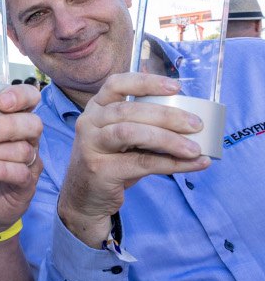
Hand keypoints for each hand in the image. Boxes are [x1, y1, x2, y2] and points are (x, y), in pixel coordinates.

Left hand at [0, 84, 42, 233]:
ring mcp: (28, 161)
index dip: (20, 95)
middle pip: (31, 123)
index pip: (28, 98)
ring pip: (22, 149)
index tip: (0, 100)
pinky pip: (19, 173)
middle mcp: (23, 138)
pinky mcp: (25, 184)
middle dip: (5, 125)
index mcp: (8, 120)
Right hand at [58, 72, 210, 247]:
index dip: (146, 82)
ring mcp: (91, 145)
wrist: (84, 198)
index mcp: (95, 108)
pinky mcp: (99, 169)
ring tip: (194, 148)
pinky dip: (171, 163)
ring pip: (131, 133)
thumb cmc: (109, 162)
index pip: (116, 84)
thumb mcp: (119, 138)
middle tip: (196, 124)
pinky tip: (192, 164)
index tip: (176, 87)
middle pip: (128, 110)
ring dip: (168, 139)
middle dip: (166, 115)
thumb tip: (188, 119)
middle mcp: (88, 122)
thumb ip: (142, 124)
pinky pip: (140, 163)